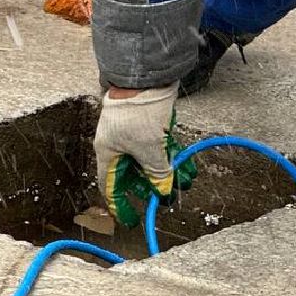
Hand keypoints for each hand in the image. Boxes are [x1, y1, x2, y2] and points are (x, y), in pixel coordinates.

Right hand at [92, 85, 197, 227]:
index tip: (130, 219)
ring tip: (186, 181)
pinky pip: (158, 146)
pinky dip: (170, 155)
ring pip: (148, 159)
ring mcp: (132, 132)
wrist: (146, 76)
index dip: (119, 205)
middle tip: (167, 198)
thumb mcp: (149, 149)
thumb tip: (164, 191)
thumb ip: (157, 173)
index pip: (110, 186)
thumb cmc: (138, 111)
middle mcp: (118, 143)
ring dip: (166, 171)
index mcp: (108, 152)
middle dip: (152, 186)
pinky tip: (186, 164)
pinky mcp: (147, 122)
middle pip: (133, 173)